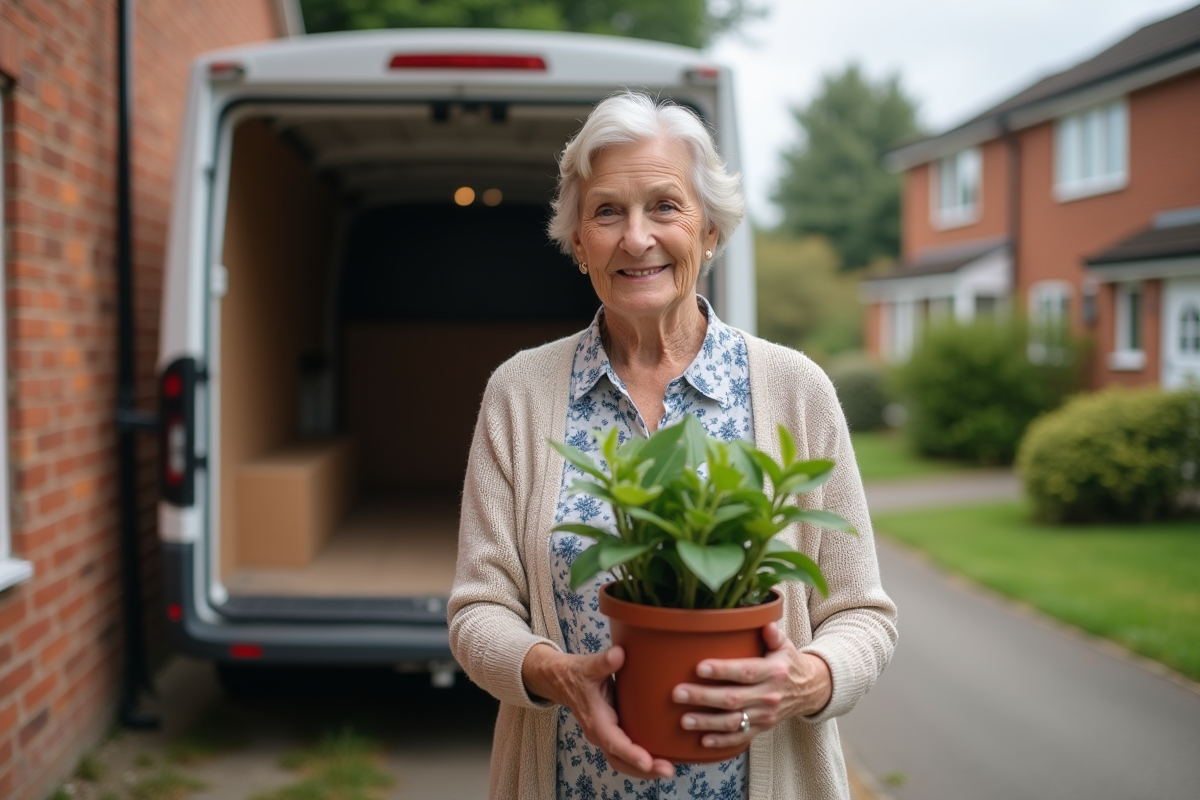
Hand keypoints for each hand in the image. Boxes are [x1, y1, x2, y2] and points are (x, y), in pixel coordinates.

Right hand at [522, 644, 675, 779]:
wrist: (563, 681)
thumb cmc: (578, 674)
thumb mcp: (589, 666)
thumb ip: (604, 661)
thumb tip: (619, 654)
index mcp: (595, 720)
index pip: (613, 742)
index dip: (630, 753)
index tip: (647, 762)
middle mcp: (600, 734)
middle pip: (620, 760)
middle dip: (643, 769)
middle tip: (668, 770)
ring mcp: (606, 736)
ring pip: (623, 761)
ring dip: (645, 769)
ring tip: (668, 769)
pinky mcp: (612, 734)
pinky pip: (626, 754)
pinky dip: (642, 760)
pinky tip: (660, 759)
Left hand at [671, 622, 831, 750]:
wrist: (810, 690)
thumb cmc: (788, 662)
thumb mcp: (785, 645)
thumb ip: (773, 635)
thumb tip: (765, 623)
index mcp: (773, 672)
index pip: (745, 672)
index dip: (722, 671)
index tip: (700, 668)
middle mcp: (769, 695)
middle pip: (733, 699)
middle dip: (703, 697)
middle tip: (678, 693)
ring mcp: (765, 715)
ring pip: (734, 721)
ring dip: (707, 723)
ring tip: (684, 720)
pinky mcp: (762, 728)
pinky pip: (741, 738)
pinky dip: (722, 741)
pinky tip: (703, 740)